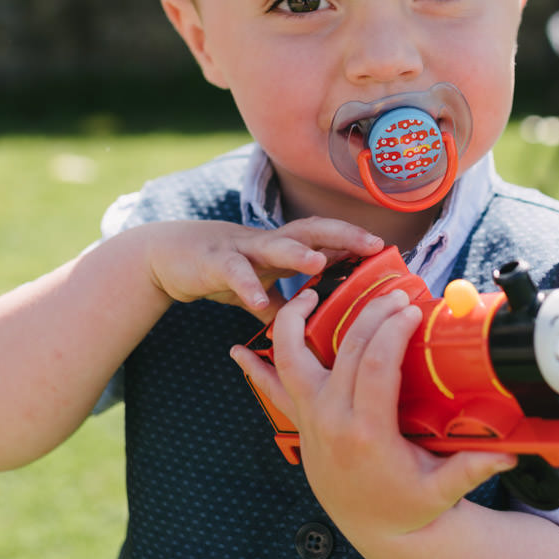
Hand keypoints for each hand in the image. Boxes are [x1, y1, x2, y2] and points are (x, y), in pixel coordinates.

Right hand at [146, 218, 381, 321]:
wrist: (168, 255)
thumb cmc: (222, 267)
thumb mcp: (261, 285)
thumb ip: (286, 304)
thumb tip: (315, 328)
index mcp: (284, 247)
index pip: (328, 238)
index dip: (357, 241)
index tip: (390, 251)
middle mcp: (269, 242)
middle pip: (311, 230)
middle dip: (342, 235)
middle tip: (371, 245)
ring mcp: (242, 248)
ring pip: (274, 245)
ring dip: (297, 253)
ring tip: (320, 263)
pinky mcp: (214, 261)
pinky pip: (234, 273)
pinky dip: (247, 287)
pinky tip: (259, 303)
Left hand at [233, 287, 516, 545]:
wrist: (375, 529)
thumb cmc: (409, 505)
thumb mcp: (443, 489)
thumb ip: (472, 468)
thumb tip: (508, 454)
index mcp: (366, 431)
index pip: (375, 363)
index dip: (393, 328)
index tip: (412, 308)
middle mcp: (330, 420)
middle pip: (344, 349)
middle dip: (370, 314)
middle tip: (394, 295)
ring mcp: (310, 418)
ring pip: (289, 360)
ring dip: (293, 323)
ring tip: (309, 295)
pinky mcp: (301, 421)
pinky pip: (269, 391)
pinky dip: (253, 369)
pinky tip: (238, 349)